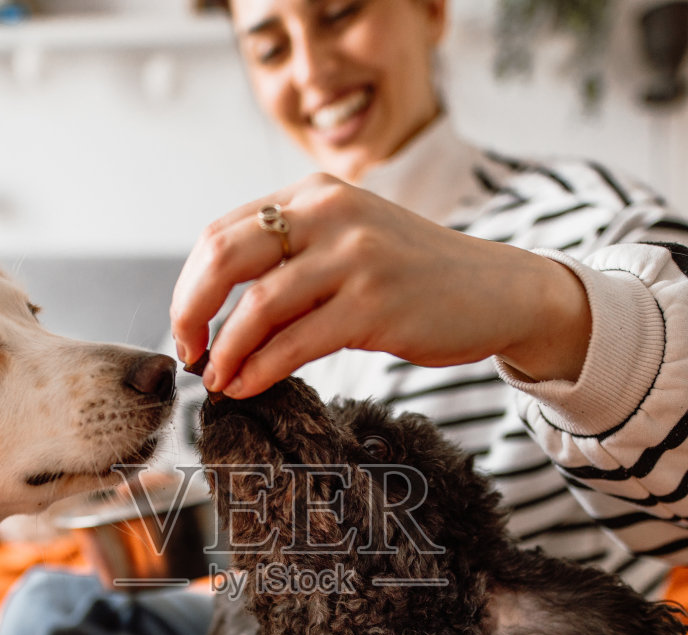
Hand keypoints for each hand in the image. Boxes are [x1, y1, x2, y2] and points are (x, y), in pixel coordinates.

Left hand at [170, 173, 590, 397]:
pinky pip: (296, 342)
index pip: (224, 232)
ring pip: (258, 304)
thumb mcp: (350, 242)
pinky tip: (247, 386)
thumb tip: (217, 308)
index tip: (185, 325)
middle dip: (190, 309)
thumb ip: (293, 257)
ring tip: (217, 379)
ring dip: (226, 350)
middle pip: (225, 255)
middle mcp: (332, 215)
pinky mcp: (376, 305)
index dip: (190, 284)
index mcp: (317, 195)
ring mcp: (356, 259)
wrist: (501, 291)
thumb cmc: (418, 276)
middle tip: (186, 350)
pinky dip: (259, 369)